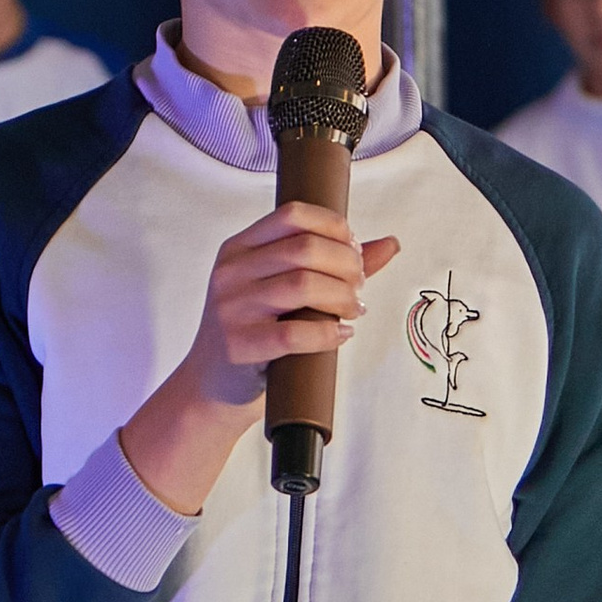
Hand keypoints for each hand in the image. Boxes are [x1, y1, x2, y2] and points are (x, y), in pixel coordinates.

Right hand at [120, 205, 400, 517]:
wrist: (212, 386)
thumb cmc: (254, 334)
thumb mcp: (280, 291)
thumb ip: (331, 264)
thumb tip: (389, 244)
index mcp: (239, 249)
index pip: (292, 214)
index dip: (334, 227)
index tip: (354, 249)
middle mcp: (231, 273)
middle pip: (304, 248)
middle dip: (346, 264)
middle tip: (359, 285)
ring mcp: (231, 309)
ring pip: (302, 285)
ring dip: (342, 296)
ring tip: (354, 309)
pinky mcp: (239, 345)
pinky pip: (295, 333)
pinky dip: (328, 333)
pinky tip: (340, 334)